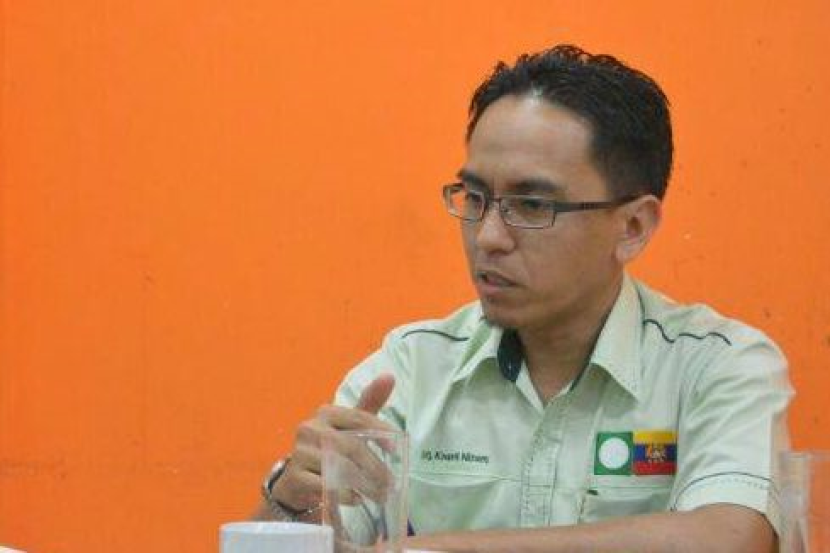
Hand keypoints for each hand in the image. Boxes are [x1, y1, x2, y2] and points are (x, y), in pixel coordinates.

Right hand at [272, 373, 396, 513]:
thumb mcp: (349, 425)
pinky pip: (325, 486)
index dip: (380, 432)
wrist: (296, 480)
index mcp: (326, 412)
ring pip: (340, 467)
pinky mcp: (294, 476)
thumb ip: (369, 403)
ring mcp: (300, 452)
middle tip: (390, 484)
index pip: (359, 418)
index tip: (397, 448)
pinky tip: (356, 499)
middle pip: (352, 446)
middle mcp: (310, 428)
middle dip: (375, 467)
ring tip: (378, 494)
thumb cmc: (329, 448)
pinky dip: (345, 494)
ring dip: (364, 484)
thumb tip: (389, 376)